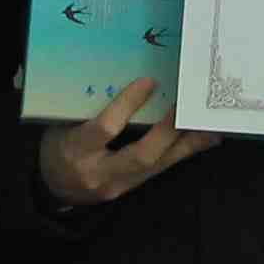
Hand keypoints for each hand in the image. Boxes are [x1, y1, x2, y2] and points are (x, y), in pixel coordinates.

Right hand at [38, 84, 220, 212]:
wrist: (52, 187)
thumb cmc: (57, 145)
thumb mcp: (62, 123)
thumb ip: (89, 106)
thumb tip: (126, 74)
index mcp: (76, 150)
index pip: (106, 128)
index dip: (128, 105)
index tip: (149, 81)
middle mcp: (99, 173)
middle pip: (142, 156)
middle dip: (169, 131)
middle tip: (188, 107)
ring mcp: (117, 185)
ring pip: (158, 166)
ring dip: (186, 144)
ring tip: (211, 126)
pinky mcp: (130, 188)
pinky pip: (160, 170)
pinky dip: (182, 152)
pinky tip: (203, 140)